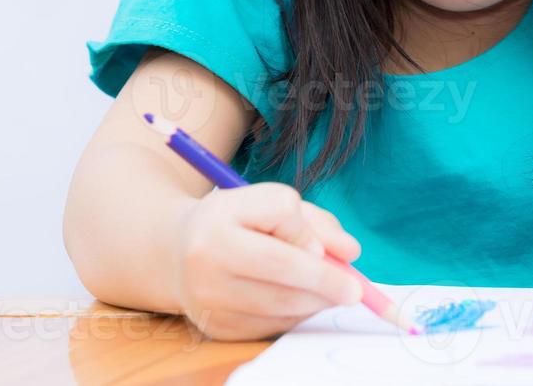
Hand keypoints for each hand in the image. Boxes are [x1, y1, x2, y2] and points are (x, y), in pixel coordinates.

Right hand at [171, 182, 364, 340]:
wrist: (175, 253)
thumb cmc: (235, 223)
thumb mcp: (266, 204)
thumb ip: (313, 221)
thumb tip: (350, 253)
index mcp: (220, 217)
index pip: (280, 216)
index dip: (309, 232)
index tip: (328, 249)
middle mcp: (206, 258)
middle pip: (281, 269)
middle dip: (326, 281)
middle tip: (356, 291)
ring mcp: (208, 298)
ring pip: (281, 304)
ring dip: (316, 301)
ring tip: (332, 293)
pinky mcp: (216, 327)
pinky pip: (270, 325)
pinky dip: (295, 315)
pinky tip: (299, 302)